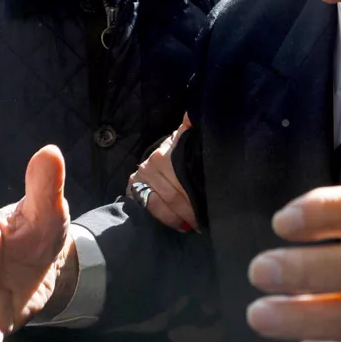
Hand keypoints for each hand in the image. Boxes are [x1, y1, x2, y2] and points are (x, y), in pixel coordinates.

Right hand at [126, 113, 198, 231]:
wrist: (160, 157)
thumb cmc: (180, 152)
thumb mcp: (187, 140)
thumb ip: (191, 130)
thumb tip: (192, 115)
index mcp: (166, 154)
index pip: (181, 182)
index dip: (194, 198)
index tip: (208, 207)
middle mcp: (150, 164)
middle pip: (173, 196)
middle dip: (190, 211)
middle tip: (203, 223)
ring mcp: (139, 177)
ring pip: (160, 204)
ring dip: (178, 218)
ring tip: (192, 225)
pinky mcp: (132, 188)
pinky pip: (149, 208)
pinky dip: (164, 219)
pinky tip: (178, 225)